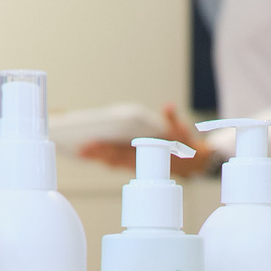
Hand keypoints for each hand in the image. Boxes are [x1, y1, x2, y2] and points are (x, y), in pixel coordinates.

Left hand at [77, 104, 217, 173]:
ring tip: (79, 151)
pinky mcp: (131, 161)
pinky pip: (114, 160)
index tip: (91, 144)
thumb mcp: (180, 130)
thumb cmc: (183, 144)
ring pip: (111, 161)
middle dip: (96, 154)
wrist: (191, 162)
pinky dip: (102, 157)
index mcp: (146, 153)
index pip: (121, 151)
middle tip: (79, 149)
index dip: (105, 149)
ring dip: (96, 157)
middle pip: (112, 158)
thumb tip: (168, 107)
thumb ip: (172, 119)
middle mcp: (138, 160)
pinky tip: (90, 152)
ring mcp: (134, 162)